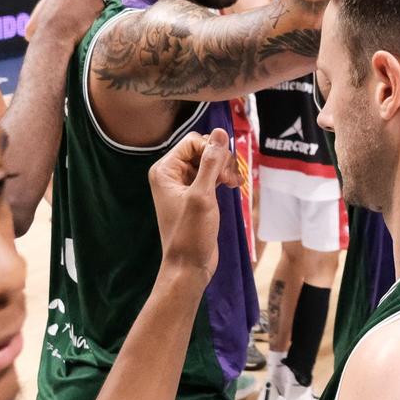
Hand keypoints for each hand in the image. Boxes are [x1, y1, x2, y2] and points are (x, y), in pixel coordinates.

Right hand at [26, 0, 105, 47]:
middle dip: (90, 2)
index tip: (79, 10)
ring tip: (87, 22)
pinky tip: (91, 24)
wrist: (54, 35)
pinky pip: (106, 8)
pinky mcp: (99, 2)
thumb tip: (45, 10)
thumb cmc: (45, 27)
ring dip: (96, 9)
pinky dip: (101, 16)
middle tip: (84, 17)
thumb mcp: (42, 8)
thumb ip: (49, 2)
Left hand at [148, 128, 234, 286]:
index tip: (223, 172)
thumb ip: (210, 162)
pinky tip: (233, 187)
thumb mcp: (202, 196)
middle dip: (220, 160)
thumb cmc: (190, 234)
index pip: (193, 141)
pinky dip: (224, 177)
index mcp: (165, 170)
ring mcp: (184, 184)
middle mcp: (172, 174)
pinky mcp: (196, 194)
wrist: (189, 266)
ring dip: (225, 168)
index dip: (212, 150)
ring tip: (234, 185)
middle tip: (231, 180)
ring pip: (210, 160)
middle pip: (202, 148)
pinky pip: (212, 173)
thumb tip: (220, 132)